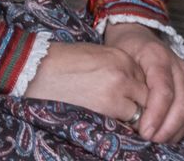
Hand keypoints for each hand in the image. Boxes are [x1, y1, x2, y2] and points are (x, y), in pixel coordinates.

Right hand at [19, 39, 146, 123]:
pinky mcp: (110, 106)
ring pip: (144, 111)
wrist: (35, 69)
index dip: (138, 92)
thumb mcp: (94, 57)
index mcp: (121, 56)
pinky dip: (125, 127)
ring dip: (135, 118)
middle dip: (142, 107)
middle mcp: (124, 71)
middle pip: (148, 95)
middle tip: (129, 115)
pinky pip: (130, 122)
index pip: (145, 79)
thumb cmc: (59, 63)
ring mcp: (119, 89)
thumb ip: (116, 68)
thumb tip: (129, 87)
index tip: (130, 101)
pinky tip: (112, 124)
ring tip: (120, 121)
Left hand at [104, 23, 183, 143]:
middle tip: (151, 140)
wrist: (135, 33)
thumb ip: (126, 82)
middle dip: (167, 127)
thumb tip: (128, 114)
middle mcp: (177, 67)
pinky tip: (166, 134)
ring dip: (175, 130)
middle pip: (181, 104)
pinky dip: (180, 126)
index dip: (156, 115)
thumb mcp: (118, 57)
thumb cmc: (124, 46)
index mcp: (158, 57)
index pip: (163, 92)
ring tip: (157, 140)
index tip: (144, 132)